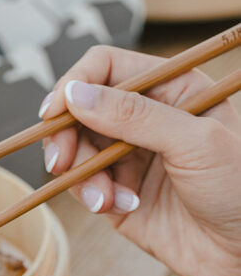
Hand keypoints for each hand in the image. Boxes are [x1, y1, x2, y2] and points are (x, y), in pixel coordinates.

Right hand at [38, 46, 240, 275]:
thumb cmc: (239, 190)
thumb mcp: (194, 141)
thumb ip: (134, 115)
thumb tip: (75, 94)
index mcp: (172, 89)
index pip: (107, 68)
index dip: (75, 84)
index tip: (54, 112)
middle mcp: (148, 119)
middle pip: (82, 108)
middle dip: (67, 134)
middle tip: (61, 160)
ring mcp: (132, 158)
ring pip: (78, 149)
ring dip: (80, 172)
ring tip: (102, 199)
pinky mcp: (120, 195)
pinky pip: (85, 185)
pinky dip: (91, 195)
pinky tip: (117, 207)